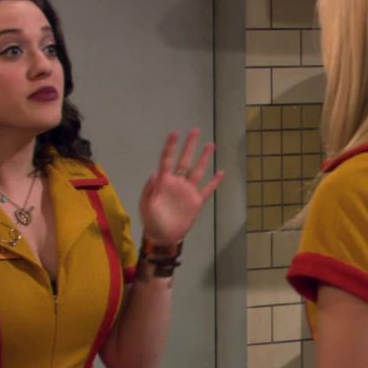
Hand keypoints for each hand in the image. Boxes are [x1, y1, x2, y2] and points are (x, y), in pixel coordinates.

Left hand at [139, 129, 224, 243]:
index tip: (175, 132)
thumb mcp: (146, 205)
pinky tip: (221, 172)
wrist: (163, 237)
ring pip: (197, 171)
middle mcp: (177, 183)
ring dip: (204, 158)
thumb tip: (154, 173)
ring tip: (210, 145)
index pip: (167, 159)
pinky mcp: (196, 202)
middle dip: (190, 145)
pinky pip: (207, 189)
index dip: (171, 146)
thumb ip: (149, 190)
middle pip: (184, 160)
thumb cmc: (151, 221)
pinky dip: (215, 182)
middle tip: (195, 130)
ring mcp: (187, 191)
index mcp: (163, 182)